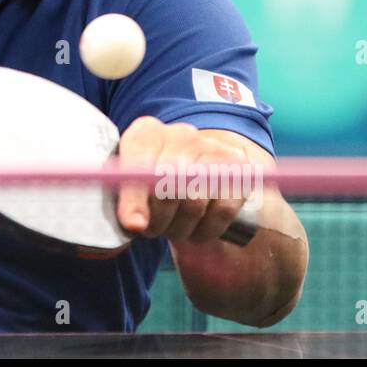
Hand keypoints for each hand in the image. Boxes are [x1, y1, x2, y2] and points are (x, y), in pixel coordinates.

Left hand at [116, 116, 252, 244]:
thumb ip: (127, 201)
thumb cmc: (150, 184)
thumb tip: (135, 224)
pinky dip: (207, 230)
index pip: (139, 161)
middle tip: (152, 231)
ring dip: (181, 228)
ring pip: (195, 201)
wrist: (193, 171)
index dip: (135, 196)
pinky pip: (223, 209)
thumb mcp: (130, 186)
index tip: (135, 225)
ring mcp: (212, 148)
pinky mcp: (239, 169)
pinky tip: (196, 232)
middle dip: (159, 218)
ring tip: (172, 230)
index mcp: (146, 133)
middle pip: (168, 184)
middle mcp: (180, 135)